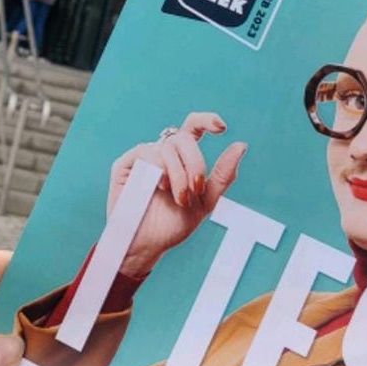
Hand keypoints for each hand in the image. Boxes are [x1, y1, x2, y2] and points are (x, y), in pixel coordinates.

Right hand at [108, 113, 246, 276]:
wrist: (148, 245)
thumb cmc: (174, 225)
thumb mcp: (206, 201)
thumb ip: (223, 175)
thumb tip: (241, 145)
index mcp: (182, 158)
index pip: (194, 127)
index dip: (207, 120)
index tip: (222, 128)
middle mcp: (162, 153)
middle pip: (184, 138)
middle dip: (195, 164)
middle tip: (195, 189)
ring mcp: (143, 157)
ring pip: (167, 147)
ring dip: (178, 174)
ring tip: (178, 198)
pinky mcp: (125, 164)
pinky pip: (146, 152)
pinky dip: (158, 169)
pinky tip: (159, 187)